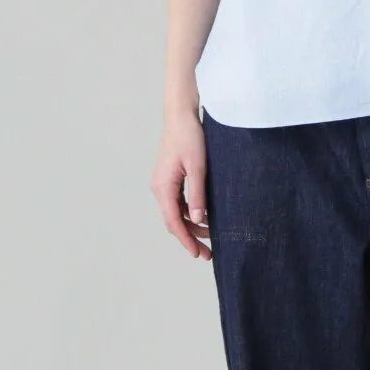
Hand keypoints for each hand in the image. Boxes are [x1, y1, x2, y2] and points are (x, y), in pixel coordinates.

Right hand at [151, 110, 211, 260]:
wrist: (181, 116)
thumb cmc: (190, 137)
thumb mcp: (198, 167)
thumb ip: (198, 194)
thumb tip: (197, 220)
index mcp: (163, 187)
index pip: (173, 222)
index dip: (185, 240)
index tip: (197, 254)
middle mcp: (159, 188)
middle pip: (173, 221)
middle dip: (189, 239)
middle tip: (207, 254)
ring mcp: (163, 184)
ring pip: (176, 214)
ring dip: (191, 227)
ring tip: (210, 239)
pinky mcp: (169, 179)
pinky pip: (177, 203)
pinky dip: (189, 214)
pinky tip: (204, 219)